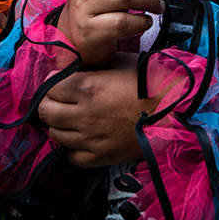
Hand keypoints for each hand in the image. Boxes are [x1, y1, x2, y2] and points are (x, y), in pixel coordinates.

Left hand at [38, 52, 155, 167]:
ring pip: (55, 134)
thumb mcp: (121, 62)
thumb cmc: (150, 83)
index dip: (52, 82)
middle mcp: (84, 114)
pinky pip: (72, 156)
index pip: (49, 87)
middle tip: (59, 99)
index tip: (58, 80)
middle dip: (48, 102)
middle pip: (45, 111)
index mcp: (87, 87)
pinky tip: (82, 138)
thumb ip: (96, 66)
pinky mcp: (100, 157)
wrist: (173, 111)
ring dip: (59, 124)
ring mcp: (90, 138)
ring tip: (71, 117)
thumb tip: (79, 68)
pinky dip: (72, 148)